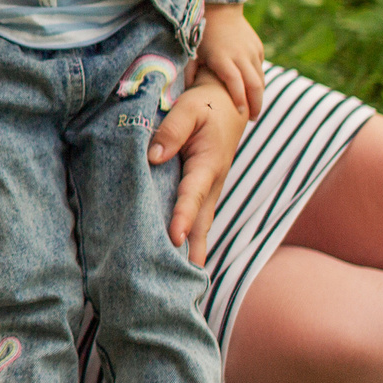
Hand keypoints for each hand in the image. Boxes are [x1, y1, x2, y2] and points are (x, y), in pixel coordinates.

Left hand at [151, 80, 245, 265]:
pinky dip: (191, 238)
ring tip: (180, 281)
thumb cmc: (206, 104)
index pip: (192, 195)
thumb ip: (171, 130)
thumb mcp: (190, 108)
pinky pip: (198, 218)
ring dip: (193, 250)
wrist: (229, 102)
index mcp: (209, 163)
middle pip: (201, 222)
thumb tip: (154, 156)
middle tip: (181, 281)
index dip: (183, 217)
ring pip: (202, 225)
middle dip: (192, 250)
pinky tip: (179, 257)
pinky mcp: (204, 190)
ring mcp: (210, 189)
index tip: (174, 238)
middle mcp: (213, 182)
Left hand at [191, 3, 265, 117]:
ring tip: (253, 110)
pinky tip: (252, 93)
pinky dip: (258, 82)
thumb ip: (190, 75)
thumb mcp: (191, 53)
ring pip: (260, 78)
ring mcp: (252, 50)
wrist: (219, 9)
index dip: (239, 100)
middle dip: (255, 104)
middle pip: (255, 84)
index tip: (240, 115)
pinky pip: (260, 69)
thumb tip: (186, 98)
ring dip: (258, 95)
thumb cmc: (199, 34)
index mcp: (223, 57)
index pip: (236, 82)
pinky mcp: (258, 47)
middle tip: (252, 119)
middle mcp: (241, 54)